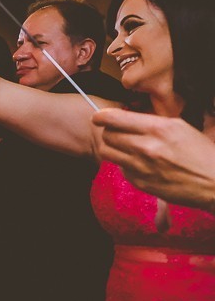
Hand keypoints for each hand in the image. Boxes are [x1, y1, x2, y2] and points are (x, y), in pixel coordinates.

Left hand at [93, 109, 214, 211]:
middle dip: (109, 132)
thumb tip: (126, 118)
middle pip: (107, 135)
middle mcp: (146, 146)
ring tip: (124, 148)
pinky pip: (121, 169)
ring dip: (112, 148)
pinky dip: (126, 165)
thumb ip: (151, 122)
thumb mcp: (179, 128)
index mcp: (158, 128)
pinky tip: (140, 164)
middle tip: (117, 133)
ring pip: (107, 152)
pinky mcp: (140, 182)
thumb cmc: (201, 153)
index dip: (102, 117)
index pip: (114, 118)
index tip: (98, 117)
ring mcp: (141, 166)